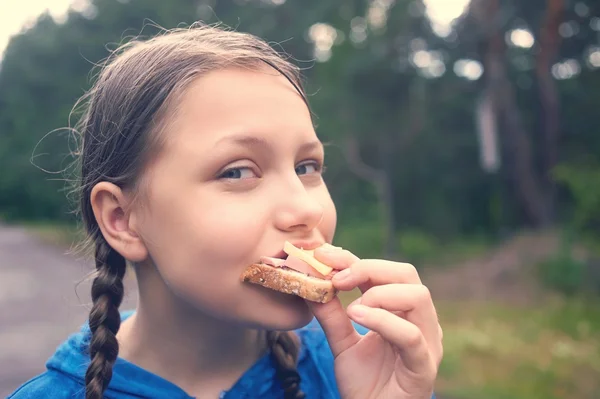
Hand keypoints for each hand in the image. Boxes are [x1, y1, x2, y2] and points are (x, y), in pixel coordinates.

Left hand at [306, 247, 442, 398]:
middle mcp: (420, 322)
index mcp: (403, 312)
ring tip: (352, 306)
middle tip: (337, 277)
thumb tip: (310, 282)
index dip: (355, 260)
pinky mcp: (424, 367)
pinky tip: (356, 316)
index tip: (324, 255)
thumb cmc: (365, 384)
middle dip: (369, 268)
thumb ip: (331, 315)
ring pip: (418, 296)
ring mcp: (427, 343)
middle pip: (407, 275)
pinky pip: (411, 335)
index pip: (386, 272)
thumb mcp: (342, 343)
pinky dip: (382, 320)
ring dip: (379, 293)